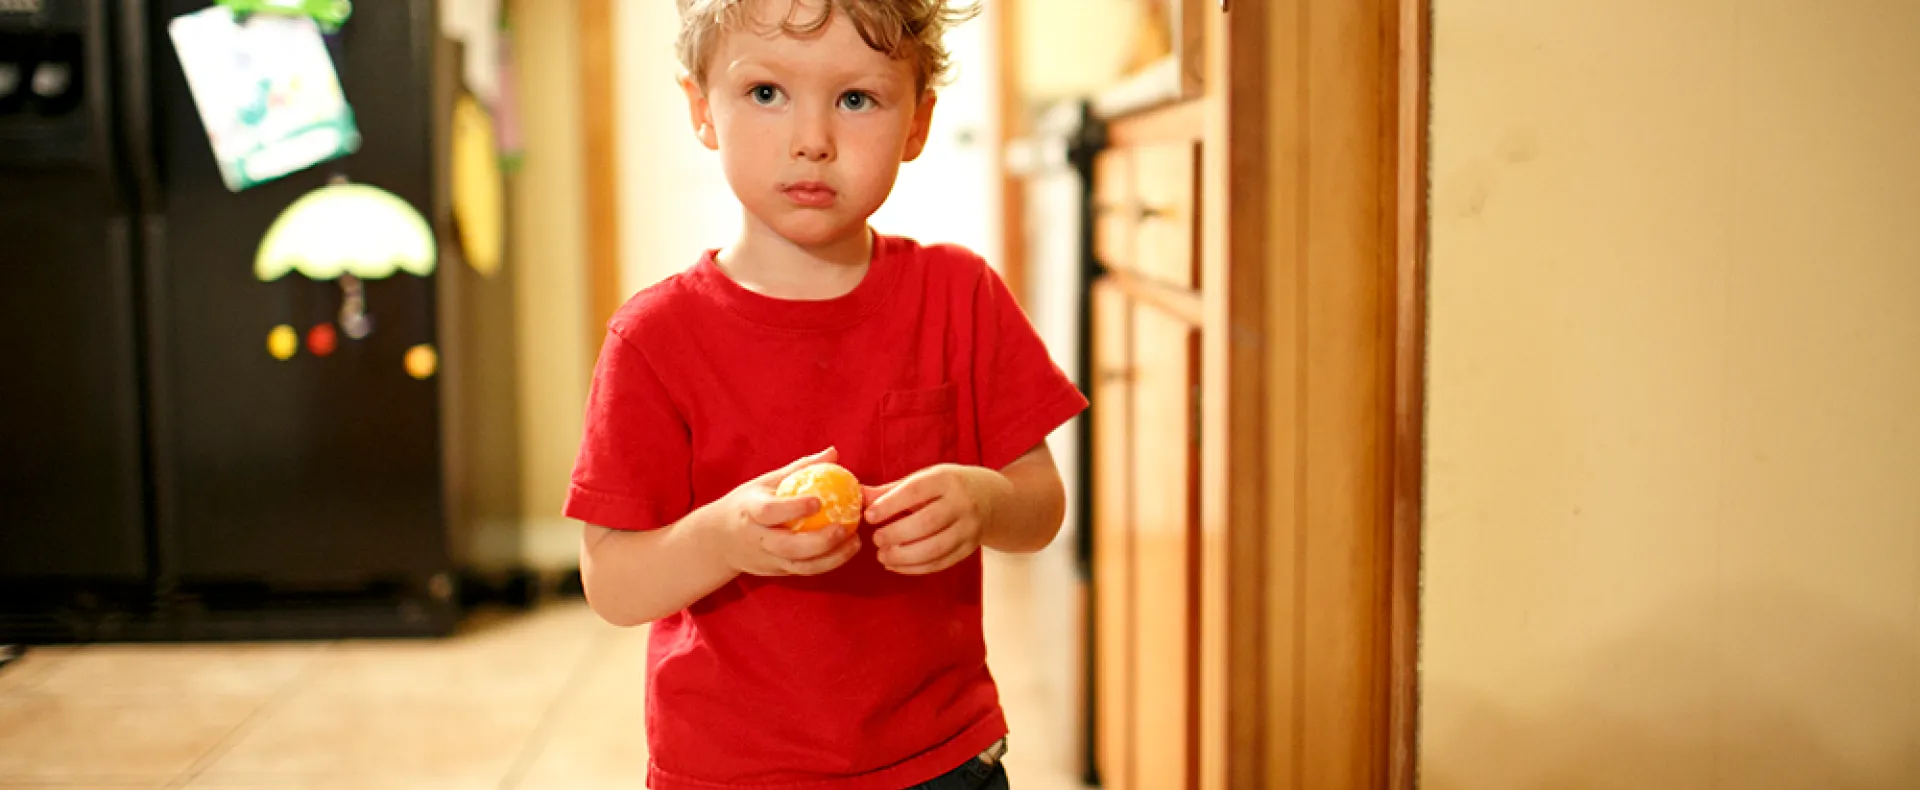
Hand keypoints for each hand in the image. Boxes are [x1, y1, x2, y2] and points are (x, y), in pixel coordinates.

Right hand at [707, 447, 861, 576]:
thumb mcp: (765, 482)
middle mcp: (758, 539)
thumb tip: (833, 453)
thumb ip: (800, 469)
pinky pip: (805, 572)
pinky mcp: (777, 572)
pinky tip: (846, 551)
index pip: (770, 512)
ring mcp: (767, 559)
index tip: (818, 501)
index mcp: (750, 511)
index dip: (793, 508)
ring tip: (854, 542)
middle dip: (819, 541)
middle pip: (788, 547)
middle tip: (845, 528)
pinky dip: (828, 564)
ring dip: (831, 558)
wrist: (718, 541)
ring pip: (801, 566)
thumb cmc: (746, 505)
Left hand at [863, 464, 1013, 574]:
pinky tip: (896, 566)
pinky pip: (941, 563)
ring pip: (935, 547)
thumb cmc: (947, 487)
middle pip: (926, 523)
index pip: (916, 491)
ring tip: (882, 555)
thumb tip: (858, 496)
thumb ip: (891, 490)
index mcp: (947, 480)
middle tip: (876, 539)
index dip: (890, 505)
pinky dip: (915, 568)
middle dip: (896, 534)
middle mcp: (962, 503)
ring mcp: (969, 528)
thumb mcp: (924, 479)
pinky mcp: (969, 548)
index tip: (869, 516)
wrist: (991, 499)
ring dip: (904, 556)